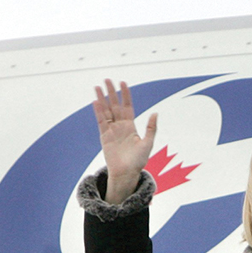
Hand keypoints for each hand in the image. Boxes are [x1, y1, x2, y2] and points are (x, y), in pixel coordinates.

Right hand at [92, 79, 157, 202]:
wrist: (127, 173)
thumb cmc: (139, 161)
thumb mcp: (148, 143)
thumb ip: (151, 128)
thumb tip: (155, 113)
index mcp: (131, 126)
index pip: (127, 106)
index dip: (125, 95)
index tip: (123, 83)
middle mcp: (120, 126)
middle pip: (114, 105)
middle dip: (111, 92)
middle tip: (107, 79)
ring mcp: (111, 130)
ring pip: (105, 111)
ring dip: (102, 99)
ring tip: (98, 86)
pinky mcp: (104, 136)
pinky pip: (100, 121)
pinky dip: (98, 111)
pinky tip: (95, 101)